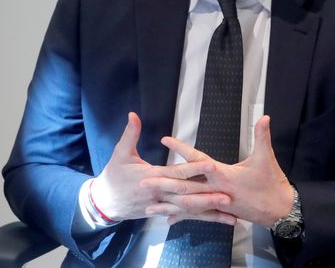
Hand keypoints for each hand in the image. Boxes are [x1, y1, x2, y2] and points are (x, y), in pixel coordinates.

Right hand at [93, 112, 230, 221]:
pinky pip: (185, 216)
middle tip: (228, 196)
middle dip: (208, 196)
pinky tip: (217, 220)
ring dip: (210, 213)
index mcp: (152, 177)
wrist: (104, 203)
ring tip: (230, 216)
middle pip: (187, 195)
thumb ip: (130, 134)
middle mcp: (160, 194)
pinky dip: (201, 218)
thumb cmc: (113, 176)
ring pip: (189, 210)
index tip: (212, 165)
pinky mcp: (164, 211)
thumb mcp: (120, 153)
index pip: (177, 173)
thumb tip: (133, 114)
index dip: (195, 169)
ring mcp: (162, 205)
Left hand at [142, 115, 293, 226]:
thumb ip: (262, 137)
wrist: (278, 212)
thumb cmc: (272, 184)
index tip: (165, 140)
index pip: (198, 161)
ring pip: (187, 204)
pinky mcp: (218, 211)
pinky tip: (167, 218)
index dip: (182, 150)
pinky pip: (195, 214)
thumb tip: (265, 117)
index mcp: (224, 176)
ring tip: (148, 204)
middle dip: (164, 183)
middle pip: (185, 187)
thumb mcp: (267, 159)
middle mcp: (216, 191)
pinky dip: (182, 215)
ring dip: (167, 204)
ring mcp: (215, 203)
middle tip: (144, 181)